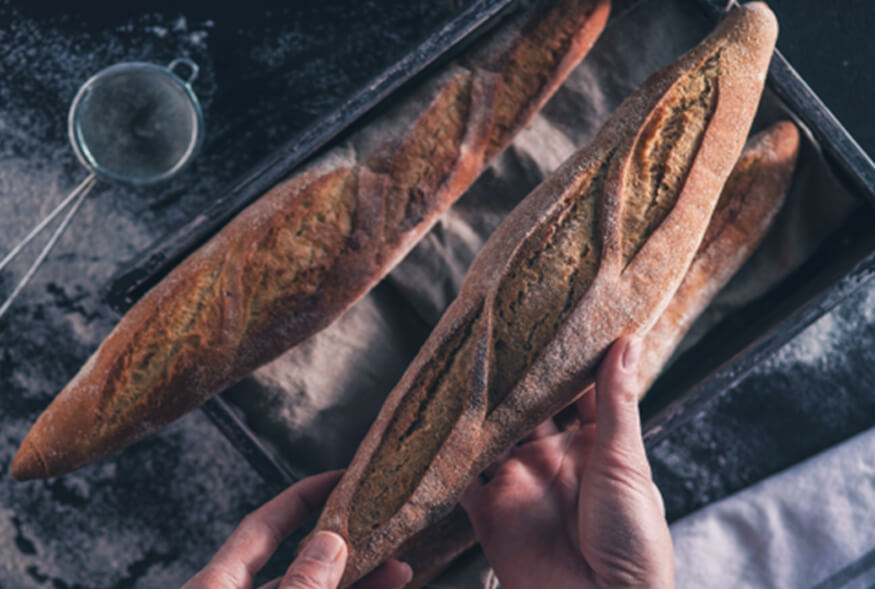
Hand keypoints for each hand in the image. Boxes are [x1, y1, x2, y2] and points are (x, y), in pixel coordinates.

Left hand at [184, 471, 412, 588]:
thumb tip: (330, 541)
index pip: (262, 526)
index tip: (342, 477)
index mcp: (216, 586)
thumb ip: (300, 585)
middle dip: (347, 547)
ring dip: (358, 583)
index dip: (302, 496)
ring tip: (400, 572)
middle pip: (298, 563)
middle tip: (387, 528)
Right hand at [460, 336, 673, 587]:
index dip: (565, 358)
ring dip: (476, 408)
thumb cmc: (633, 541)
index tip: (551, 317)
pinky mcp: (490, 512)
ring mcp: (519, 483)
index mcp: (593, 445)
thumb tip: (627, 342)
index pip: (577, 390)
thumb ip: (616, 404)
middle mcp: (552, 458)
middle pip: (527, 407)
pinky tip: (435, 426)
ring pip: (490, 435)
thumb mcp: (625, 464)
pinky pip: (461, 480)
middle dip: (512, 376)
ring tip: (459, 366)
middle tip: (494, 331)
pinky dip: (447, 457)